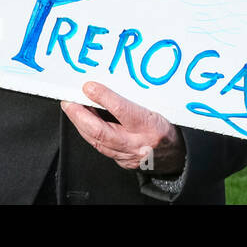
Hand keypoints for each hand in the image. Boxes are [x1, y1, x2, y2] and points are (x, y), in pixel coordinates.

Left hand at [62, 82, 184, 174]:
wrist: (178, 155)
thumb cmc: (168, 128)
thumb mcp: (159, 107)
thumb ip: (136, 99)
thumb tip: (112, 85)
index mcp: (150, 125)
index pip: (122, 110)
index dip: (103, 97)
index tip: (89, 86)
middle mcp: (137, 143)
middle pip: (101, 131)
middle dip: (80, 115)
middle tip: (68, 101)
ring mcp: (128, 156)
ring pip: (97, 141)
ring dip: (80, 124)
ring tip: (71, 109)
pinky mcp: (122, 162)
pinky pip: (101, 148)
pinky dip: (89, 134)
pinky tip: (83, 124)